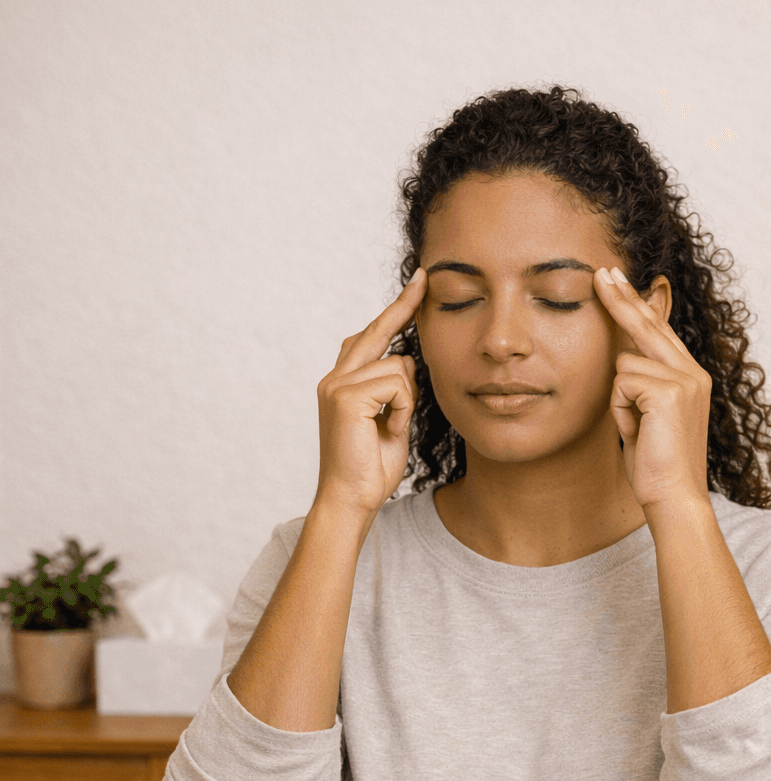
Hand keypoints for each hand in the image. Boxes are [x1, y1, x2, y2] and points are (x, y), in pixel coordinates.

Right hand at [315, 268, 427, 516]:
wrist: (351, 500)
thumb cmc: (371, 470)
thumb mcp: (391, 422)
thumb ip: (396, 391)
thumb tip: (408, 360)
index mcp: (342, 384)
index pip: (369, 338)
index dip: (393, 314)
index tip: (415, 289)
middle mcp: (335, 379)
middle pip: (377, 332)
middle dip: (403, 307)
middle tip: (425, 279)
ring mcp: (337, 385)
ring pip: (398, 366)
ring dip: (408, 400)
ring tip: (392, 429)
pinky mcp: (346, 396)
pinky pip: (397, 384)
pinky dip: (403, 409)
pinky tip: (389, 430)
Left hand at [593, 265, 711, 509]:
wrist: (675, 499)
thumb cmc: (657, 468)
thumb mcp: (646, 419)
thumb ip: (640, 387)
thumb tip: (622, 360)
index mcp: (691, 378)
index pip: (659, 332)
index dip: (637, 306)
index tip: (618, 282)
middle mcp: (693, 372)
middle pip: (648, 324)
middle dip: (622, 299)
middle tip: (601, 271)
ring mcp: (685, 379)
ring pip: (625, 363)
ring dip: (620, 401)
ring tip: (638, 431)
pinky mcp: (670, 390)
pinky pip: (622, 381)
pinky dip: (620, 410)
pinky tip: (638, 431)